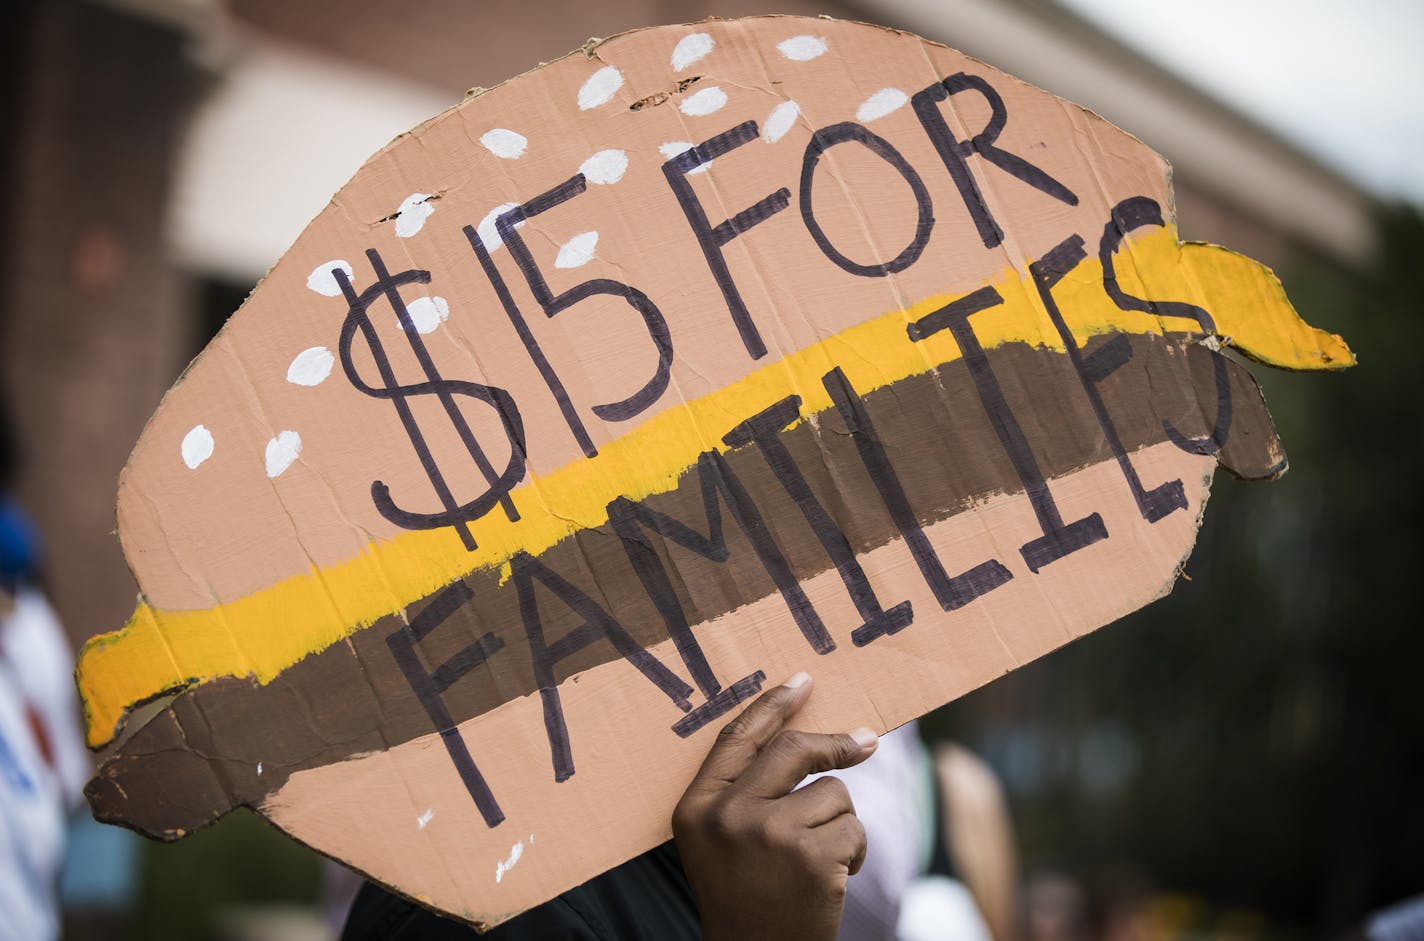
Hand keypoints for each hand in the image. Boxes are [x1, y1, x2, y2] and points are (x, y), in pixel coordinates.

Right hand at [672, 672, 877, 940]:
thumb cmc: (742, 895)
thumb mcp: (718, 840)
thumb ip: (742, 790)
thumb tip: (804, 735)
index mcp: (697, 806)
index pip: (738, 739)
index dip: (772, 705)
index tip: (803, 680)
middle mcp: (728, 815)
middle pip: (793, 750)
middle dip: (836, 744)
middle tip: (866, 741)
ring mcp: (770, 835)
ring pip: (833, 793)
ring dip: (839, 823)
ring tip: (818, 859)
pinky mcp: (813, 858)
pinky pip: (853, 828)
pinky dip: (854, 852)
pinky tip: (830, 880)